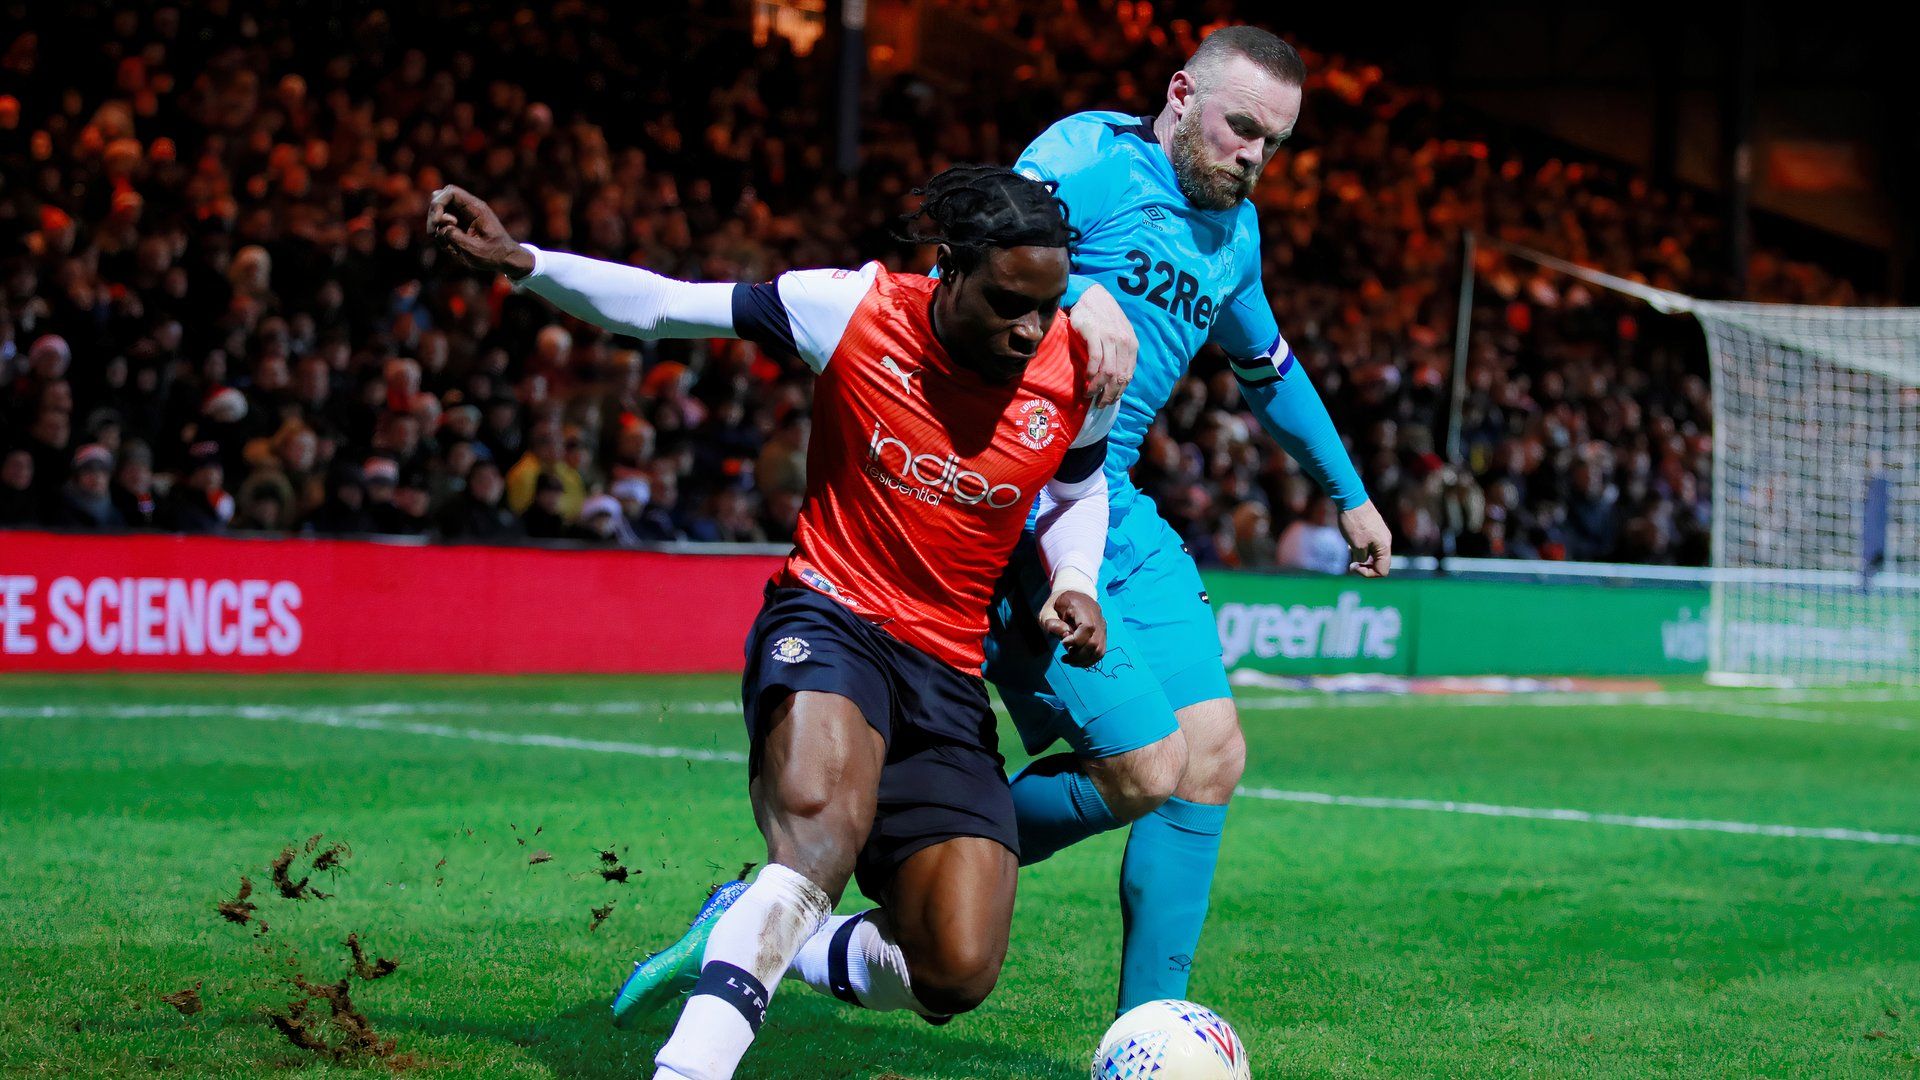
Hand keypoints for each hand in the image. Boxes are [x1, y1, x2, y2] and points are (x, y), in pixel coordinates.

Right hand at [427, 185, 534, 278]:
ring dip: (437, 228)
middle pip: (441, 198)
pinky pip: (443, 225)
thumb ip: (456, 237)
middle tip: (435, 234)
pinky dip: (442, 236)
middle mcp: (469, 208)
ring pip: (439, 212)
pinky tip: (453, 249)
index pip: (450, 192)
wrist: (506, 260)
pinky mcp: (460, 225)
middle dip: (434, 215)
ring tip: (450, 246)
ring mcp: (464, 216)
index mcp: (476, 209)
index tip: (439, 221)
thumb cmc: (494, 255)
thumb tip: (442, 228)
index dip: (439, 203)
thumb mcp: (475, 250)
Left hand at [1041, 588, 1106, 666]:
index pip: (1088, 627)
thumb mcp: (1048, 610)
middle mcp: (1097, 616)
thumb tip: (1065, 636)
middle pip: (1095, 643)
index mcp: (1083, 607)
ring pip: (1099, 651)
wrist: (1073, 595)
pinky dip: (1089, 659)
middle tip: (1065, 656)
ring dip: (1084, 661)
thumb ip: (1052, 623)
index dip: (1076, 640)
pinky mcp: (1102, 634)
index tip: (1063, 642)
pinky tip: (1077, 659)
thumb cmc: (1058, 604)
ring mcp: (1102, 626)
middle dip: (1078, 655)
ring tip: (1070, 660)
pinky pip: (1100, 651)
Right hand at [1066, 283, 1135, 408]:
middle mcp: (1123, 342)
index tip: (1110, 401)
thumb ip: (1121, 353)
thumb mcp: (1120, 334)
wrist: (1091, 296)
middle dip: (1109, 394)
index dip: (1119, 391)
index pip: (1128, 375)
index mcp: (1132, 345)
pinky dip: (1091, 373)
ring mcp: (1109, 337)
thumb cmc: (1104, 317)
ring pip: (1107, 371)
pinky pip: (1095, 359)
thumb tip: (1117, 378)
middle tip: (1100, 404)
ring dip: (1098, 387)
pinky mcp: (1094, 333)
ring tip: (1089, 394)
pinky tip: (1087, 379)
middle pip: (1119, 376)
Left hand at [1338, 499, 1391, 576]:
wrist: (1352, 498)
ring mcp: (1380, 534)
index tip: (1353, 567)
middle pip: (1379, 563)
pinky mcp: (1374, 529)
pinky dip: (1361, 548)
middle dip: (1365, 566)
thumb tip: (1361, 563)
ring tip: (1350, 552)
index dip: (1368, 574)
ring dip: (1362, 557)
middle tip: (1350, 563)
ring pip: (1374, 554)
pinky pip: (1370, 545)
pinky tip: (1350, 544)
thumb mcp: (1356, 546)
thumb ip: (1361, 558)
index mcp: (1384, 547)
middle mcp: (1386, 541)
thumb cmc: (1354, 523)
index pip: (1382, 571)